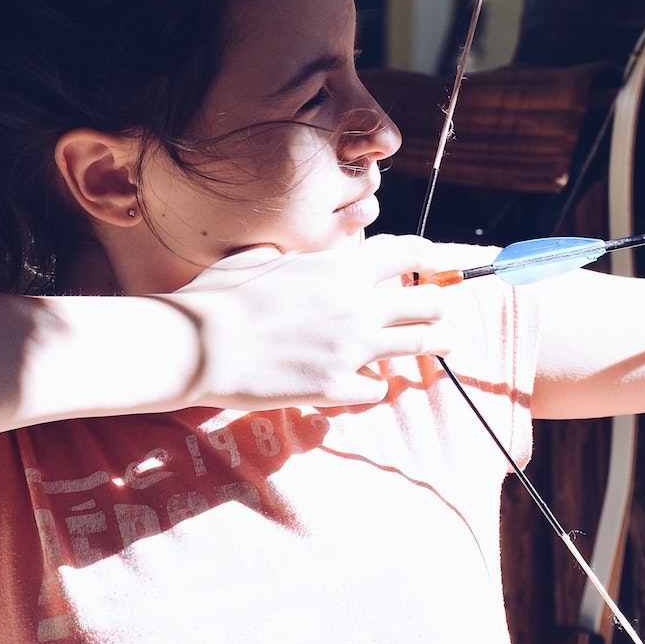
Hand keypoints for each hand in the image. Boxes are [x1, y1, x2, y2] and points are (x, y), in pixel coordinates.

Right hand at [163, 235, 456, 407]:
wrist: (198, 345)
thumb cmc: (221, 297)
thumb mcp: (262, 258)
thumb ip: (297, 259)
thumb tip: (303, 258)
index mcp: (341, 268)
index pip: (408, 255)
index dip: (427, 257)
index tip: (434, 262)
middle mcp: (357, 306)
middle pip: (426, 303)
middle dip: (437, 305)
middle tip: (440, 309)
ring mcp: (352, 350)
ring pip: (418, 345)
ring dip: (434, 343)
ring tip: (446, 342)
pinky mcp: (336, 388)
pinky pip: (376, 389)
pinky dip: (373, 386)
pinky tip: (368, 384)